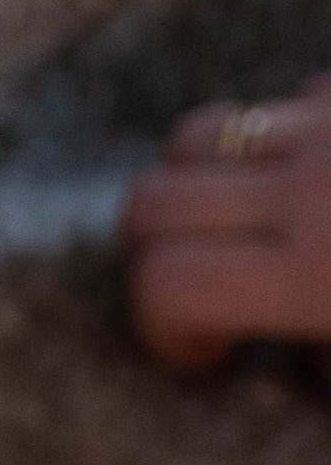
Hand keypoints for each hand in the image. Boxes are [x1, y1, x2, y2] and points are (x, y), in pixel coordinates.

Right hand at [122, 76, 330, 373]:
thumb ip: (326, 360)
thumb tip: (290, 357)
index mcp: (316, 275)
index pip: (166, 283)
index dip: (162, 331)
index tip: (210, 356)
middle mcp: (313, 188)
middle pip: (152, 202)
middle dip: (158, 257)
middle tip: (211, 297)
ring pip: (194, 138)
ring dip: (195, 191)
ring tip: (246, 233)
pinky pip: (277, 103)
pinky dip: (272, 149)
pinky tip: (317, 192)